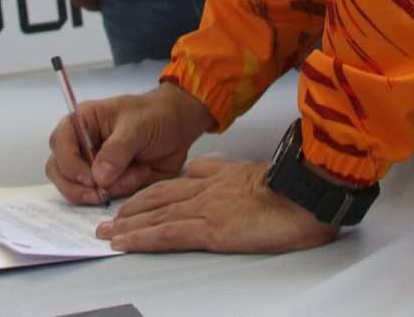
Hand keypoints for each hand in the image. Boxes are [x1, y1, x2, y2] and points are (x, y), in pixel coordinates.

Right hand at [46, 84, 211, 204]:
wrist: (177, 128)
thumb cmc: (155, 116)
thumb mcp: (137, 126)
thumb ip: (117, 150)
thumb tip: (98, 178)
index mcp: (82, 122)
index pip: (59, 143)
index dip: (69, 163)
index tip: (90, 178)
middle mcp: (80, 145)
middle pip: (59, 172)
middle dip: (81, 186)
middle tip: (104, 192)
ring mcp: (90, 166)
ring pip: (77, 189)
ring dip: (104, 191)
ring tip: (135, 176)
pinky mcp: (104, 183)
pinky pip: (99, 197)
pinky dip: (118, 194)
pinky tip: (138, 177)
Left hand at [97, 157, 337, 253]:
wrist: (307, 192)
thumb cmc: (292, 188)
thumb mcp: (255, 172)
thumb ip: (227, 171)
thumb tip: (205, 170)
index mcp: (218, 177)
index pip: (174, 184)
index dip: (149, 194)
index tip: (132, 202)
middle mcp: (205, 190)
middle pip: (157, 198)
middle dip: (130, 209)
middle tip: (107, 221)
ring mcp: (205, 208)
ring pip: (156, 215)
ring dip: (127, 225)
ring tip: (106, 234)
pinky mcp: (210, 228)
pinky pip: (167, 234)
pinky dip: (141, 238)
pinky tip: (125, 243)